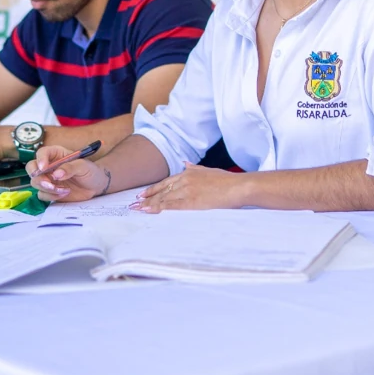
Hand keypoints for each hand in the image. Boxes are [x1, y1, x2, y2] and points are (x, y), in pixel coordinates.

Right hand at [28, 145, 109, 202]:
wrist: (96, 186)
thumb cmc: (90, 171)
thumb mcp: (84, 166)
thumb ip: (70, 168)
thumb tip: (56, 174)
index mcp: (56, 154)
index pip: (42, 153)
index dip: (40, 159)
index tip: (44, 168)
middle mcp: (48, 166)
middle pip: (32, 168)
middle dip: (37, 177)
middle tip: (49, 183)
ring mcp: (48, 179)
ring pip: (35, 183)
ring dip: (48, 188)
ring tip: (64, 190)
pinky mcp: (50, 191)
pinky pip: (42, 194)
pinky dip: (52, 196)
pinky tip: (65, 193)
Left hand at [129, 162, 246, 212]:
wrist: (239, 186)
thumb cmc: (228, 181)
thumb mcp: (209, 170)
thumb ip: (195, 168)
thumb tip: (185, 163)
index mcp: (189, 173)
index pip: (166, 182)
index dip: (153, 189)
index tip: (143, 194)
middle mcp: (185, 180)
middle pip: (162, 191)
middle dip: (147, 198)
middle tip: (134, 204)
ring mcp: (188, 191)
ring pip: (164, 199)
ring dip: (150, 205)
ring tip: (138, 209)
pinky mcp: (192, 202)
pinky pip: (172, 206)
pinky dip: (159, 209)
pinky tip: (150, 211)